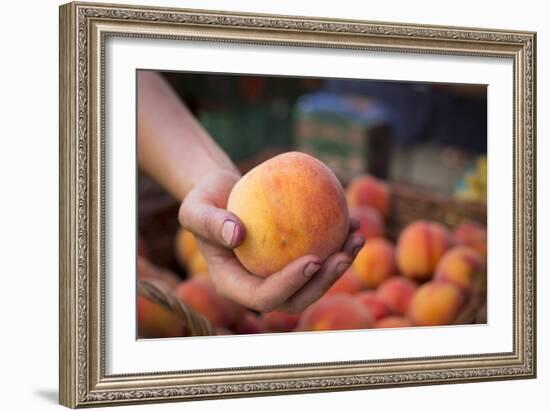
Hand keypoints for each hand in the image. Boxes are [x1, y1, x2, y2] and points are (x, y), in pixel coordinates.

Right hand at [179, 169, 364, 312]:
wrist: (222, 193)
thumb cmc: (206, 199)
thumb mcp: (196, 207)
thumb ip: (210, 222)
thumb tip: (237, 234)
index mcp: (234, 284)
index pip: (263, 298)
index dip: (290, 286)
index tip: (312, 259)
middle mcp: (259, 285)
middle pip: (296, 299)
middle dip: (324, 283)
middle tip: (343, 255)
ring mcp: (278, 274)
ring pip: (314, 281)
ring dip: (340, 264)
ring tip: (357, 236)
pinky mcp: (293, 257)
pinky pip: (319, 254)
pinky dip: (338, 241)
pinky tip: (354, 219)